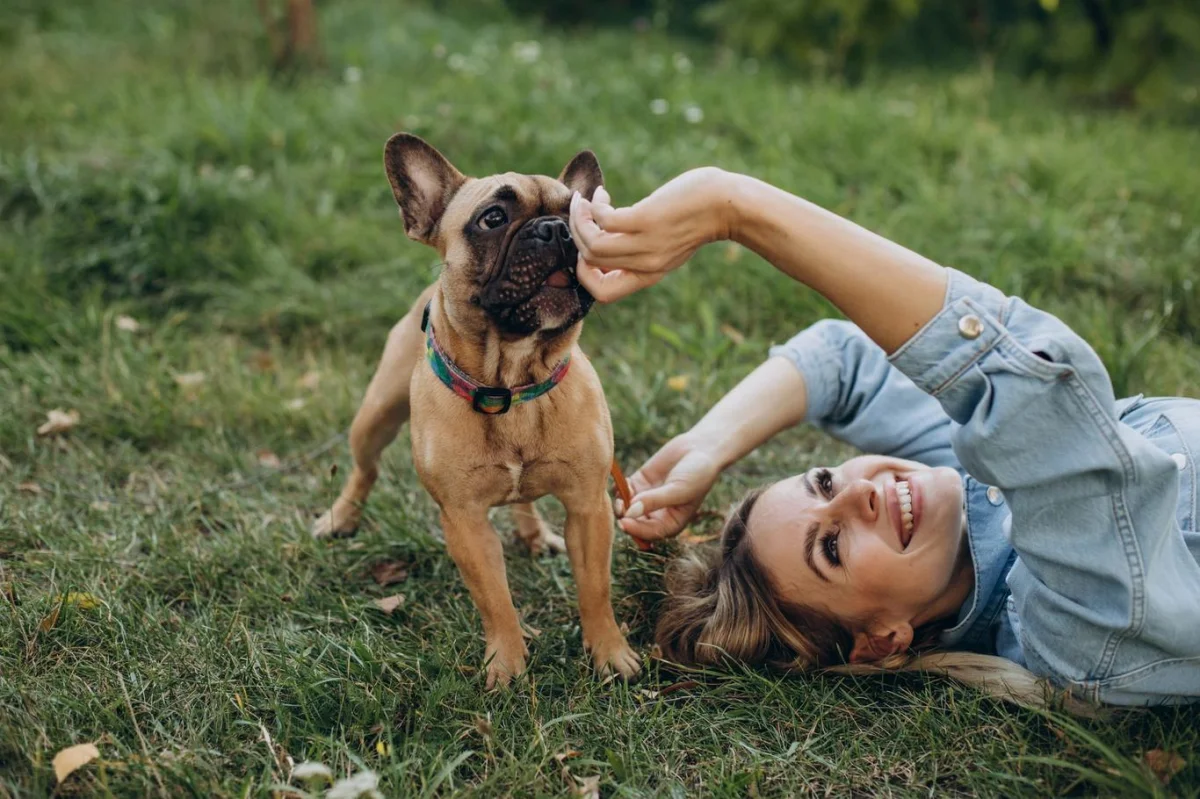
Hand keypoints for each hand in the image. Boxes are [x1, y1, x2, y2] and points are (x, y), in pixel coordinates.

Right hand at [569, 167, 735, 302]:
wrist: (726, 205)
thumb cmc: (696, 218)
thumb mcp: (668, 245)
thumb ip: (641, 250)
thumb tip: (607, 238)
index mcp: (648, 275)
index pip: (602, 294)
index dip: (585, 273)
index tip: (587, 247)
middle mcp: (645, 264)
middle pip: (590, 261)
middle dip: (576, 234)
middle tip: (580, 213)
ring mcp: (646, 244)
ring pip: (592, 243)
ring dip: (579, 220)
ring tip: (583, 202)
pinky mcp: (646, 220)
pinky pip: (605, 220)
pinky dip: (596, 205)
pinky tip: (602, 194)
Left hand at [617, 434, 721, 540]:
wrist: (702, 448)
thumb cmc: (697, 474)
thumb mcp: (678, 489)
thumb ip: (655, 501)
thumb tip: (629, 513)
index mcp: (672, 522)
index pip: (650, 532)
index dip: (635, 530)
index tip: (624, 522)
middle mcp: (658, 514)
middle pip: (635, 522)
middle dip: (625, 517)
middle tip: (620, 508)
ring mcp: (647, 498)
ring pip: (627, 507)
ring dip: (620, 504)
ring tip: (619, 496)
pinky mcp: (640, 482)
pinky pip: (625, 490)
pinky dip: (620, 488)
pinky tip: (624, 482)